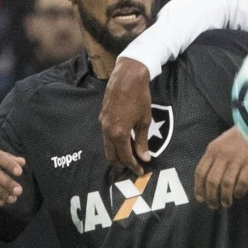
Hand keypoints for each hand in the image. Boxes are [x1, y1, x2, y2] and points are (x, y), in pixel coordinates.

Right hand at [100, 57, 151, 175]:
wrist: (127, 76)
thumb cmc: (139, 97)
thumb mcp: (144, 121)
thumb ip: (142, 141)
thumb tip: (144, 158)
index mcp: (118, 133)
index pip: (125, 157)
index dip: (133, 166)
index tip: (141, 171)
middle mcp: (107, 130)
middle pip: (111, 155)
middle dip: (121, 165)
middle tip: (130, 170)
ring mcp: (103, 123)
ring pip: (107, 146)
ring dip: (116, 155)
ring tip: (126, 160)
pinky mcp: (102, 117)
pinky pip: (106, 136)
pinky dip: (113, 144)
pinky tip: (122, 144)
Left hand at [194, 127, 247, 208]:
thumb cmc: (239, 137)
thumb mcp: (220, 143)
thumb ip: (213, 158)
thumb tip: (207, 181)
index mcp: (212, 150)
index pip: (200, 172)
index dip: (199, 188)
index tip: (200, 198)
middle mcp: (222, 156)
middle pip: (212, 181)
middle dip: (211, 197)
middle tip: (213, 205)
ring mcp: (237, 159)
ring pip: (226, 184)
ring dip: (225, 197)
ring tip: (226, 203)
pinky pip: (242, 182)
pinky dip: (239, 191)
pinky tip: (239, 194)